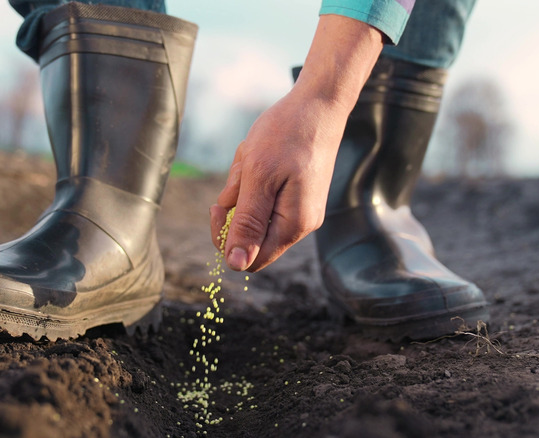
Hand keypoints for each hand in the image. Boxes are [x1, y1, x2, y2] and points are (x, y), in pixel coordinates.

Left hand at [210, 89, 347, 271]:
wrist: (319, 104)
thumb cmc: (288, 134)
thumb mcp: (258, 177)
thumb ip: (247, 224)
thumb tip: (236, 265)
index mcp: (293, 226)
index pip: (248, 259)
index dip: (226, 238)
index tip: (220, 205)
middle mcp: (301, 225)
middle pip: (251, 237)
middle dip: (236, 208)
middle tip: (239, 175)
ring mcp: (301, 210)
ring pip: (255, 215)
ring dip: (244, 189)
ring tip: (253, 158)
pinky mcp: (298, 196)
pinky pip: (264, 200)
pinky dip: (254, 180)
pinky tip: (260, 156)